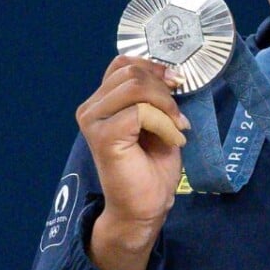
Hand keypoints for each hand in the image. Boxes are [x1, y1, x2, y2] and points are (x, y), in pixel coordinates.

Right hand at [75, 56, 188, 252]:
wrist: (144, 206)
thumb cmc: (152, 165)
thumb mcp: (157, 118)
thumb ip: (154, 93)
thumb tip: (171, 72)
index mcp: (102, 100)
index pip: (124, 62)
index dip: (154, 67)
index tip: (177, 84)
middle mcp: (91, 107)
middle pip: (131, 72)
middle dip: (164, 90)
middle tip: (178, 116)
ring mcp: (93, 120)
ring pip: (136, 87)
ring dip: (166, 106)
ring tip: (177, 128)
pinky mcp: (102, 136)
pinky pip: (141, 112)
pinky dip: (165, 124)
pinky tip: (173, 140)